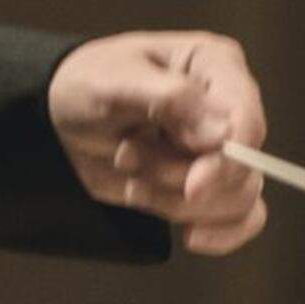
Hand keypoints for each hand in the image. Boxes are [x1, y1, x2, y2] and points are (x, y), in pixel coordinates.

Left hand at [47, 30, 269, 254]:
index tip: (193, 187)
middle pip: (241, 168)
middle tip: (125, 155)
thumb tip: (224, 134)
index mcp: (216, 66)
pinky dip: (218, 233)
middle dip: (178, 177)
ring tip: (128, 168)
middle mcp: (228, 107)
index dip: (227, 160)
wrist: (59, 117)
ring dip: (174, 200)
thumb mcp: (114, 81)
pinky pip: (242, 219)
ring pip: (235, 198)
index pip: (246, 121)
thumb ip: (170, 100)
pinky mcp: (210, 182)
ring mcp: (221, 148)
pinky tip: (189, 237)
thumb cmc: (86, 83)